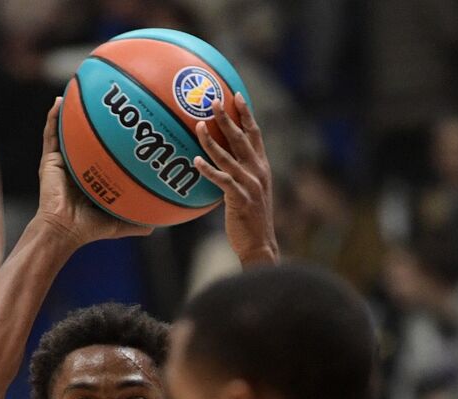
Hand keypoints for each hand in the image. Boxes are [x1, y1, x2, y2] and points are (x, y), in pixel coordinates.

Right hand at [35, 97, 152, 248]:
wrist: (64, 230)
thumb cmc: (91, 229)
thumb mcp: (122, 223)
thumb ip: (142, 222)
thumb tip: (164, 222)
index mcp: (97, 174)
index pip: (109, 150)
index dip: (119, 136)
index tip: (135, 121)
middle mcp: (81, 163)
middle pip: (92, 134)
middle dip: (102, 116)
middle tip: (114, 97)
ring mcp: (65, 159)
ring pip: (70, 129)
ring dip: (74, 109)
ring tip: (82, 87)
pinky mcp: (50, 159)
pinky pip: (51, 134)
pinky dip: (53, 117)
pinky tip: (59, 101)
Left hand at [193, 93, 278, 265]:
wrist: (260, 244)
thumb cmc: (250, 219)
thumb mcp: (249, 191)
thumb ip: (238, 173)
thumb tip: (218, 160)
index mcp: (262, 167)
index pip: (255, 134)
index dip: (246, 114)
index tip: (236, 94)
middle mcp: (258, 172)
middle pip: (241, 139)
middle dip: (227, 118)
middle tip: (212, 100)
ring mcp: (251, 185)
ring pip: (229, 157)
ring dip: (212, 140)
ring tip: (198, 126)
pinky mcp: (241, 198)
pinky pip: (222, 180)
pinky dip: (209, 170)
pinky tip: (196, 162)